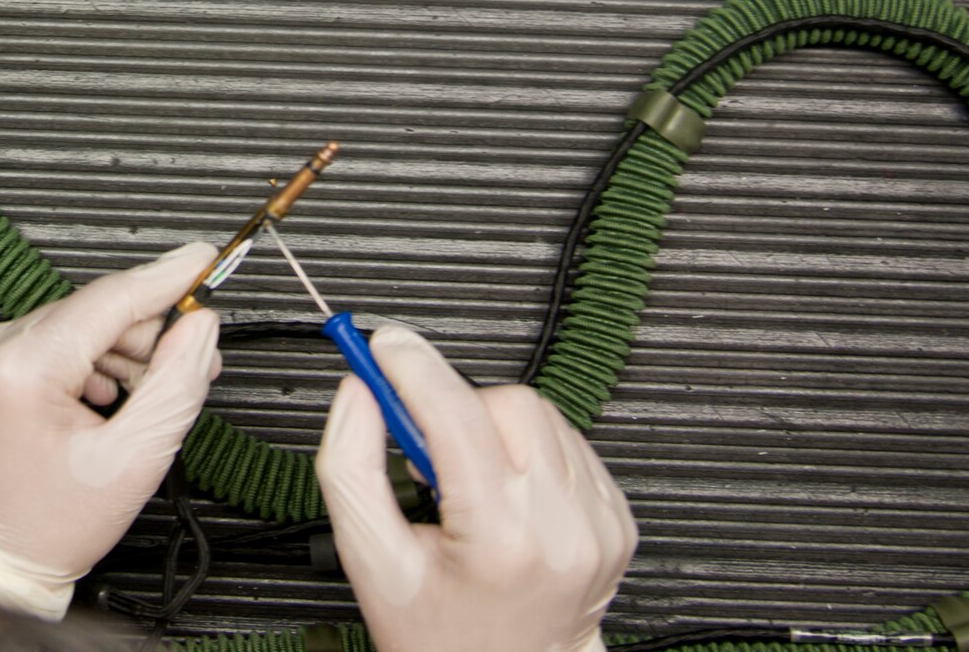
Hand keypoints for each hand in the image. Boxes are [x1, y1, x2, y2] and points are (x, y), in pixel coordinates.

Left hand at [0, 242, 222, 617]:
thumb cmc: (44, 528)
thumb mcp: (133, 461)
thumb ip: (176, 384)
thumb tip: (200, 327)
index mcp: (20, 369)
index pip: (109, 299)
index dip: (165, 278)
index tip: (204, 259)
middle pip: (92, 311)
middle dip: (149, 330)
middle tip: (195, 356)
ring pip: (72, 325)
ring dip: (119, 347)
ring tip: (150, 389)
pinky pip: (46, 342)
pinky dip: (85, 358)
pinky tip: (109, 393)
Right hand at [315, 327, 635, 651]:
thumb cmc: (443, 635)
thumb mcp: (372, 563)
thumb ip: (351, 469)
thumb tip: (359, 394)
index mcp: (500, 540)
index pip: (456, 415)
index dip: (414, 368)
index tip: (386, 346)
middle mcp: (562, 527)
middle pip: (504, 403)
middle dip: (457, 411)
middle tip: (427, 454)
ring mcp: (598, 524)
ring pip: (541, 414)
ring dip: (495, 429)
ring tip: (471, 484)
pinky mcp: (618, 520)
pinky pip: (569, 442)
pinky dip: (531, 451)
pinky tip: (508, 493)